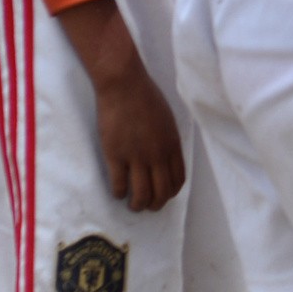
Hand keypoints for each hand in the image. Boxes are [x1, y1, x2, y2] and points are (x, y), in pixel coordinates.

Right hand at [90, 63, 187, 212]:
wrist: (124, 85)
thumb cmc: (146, 97)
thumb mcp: (167, 120)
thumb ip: (168, 141)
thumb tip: (166, 159)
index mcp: (172, 145)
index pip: (177, 180)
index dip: (170, 193)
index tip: (163, 196)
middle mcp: (157, 155)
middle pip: (161, 192)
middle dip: (155, 204)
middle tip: (147, 206)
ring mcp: (136, 157)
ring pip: (141, 194)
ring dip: (137, 205)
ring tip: (132, 205)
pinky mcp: (115, 156)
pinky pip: (119, 185)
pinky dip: (119, 193)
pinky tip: (117, 192)